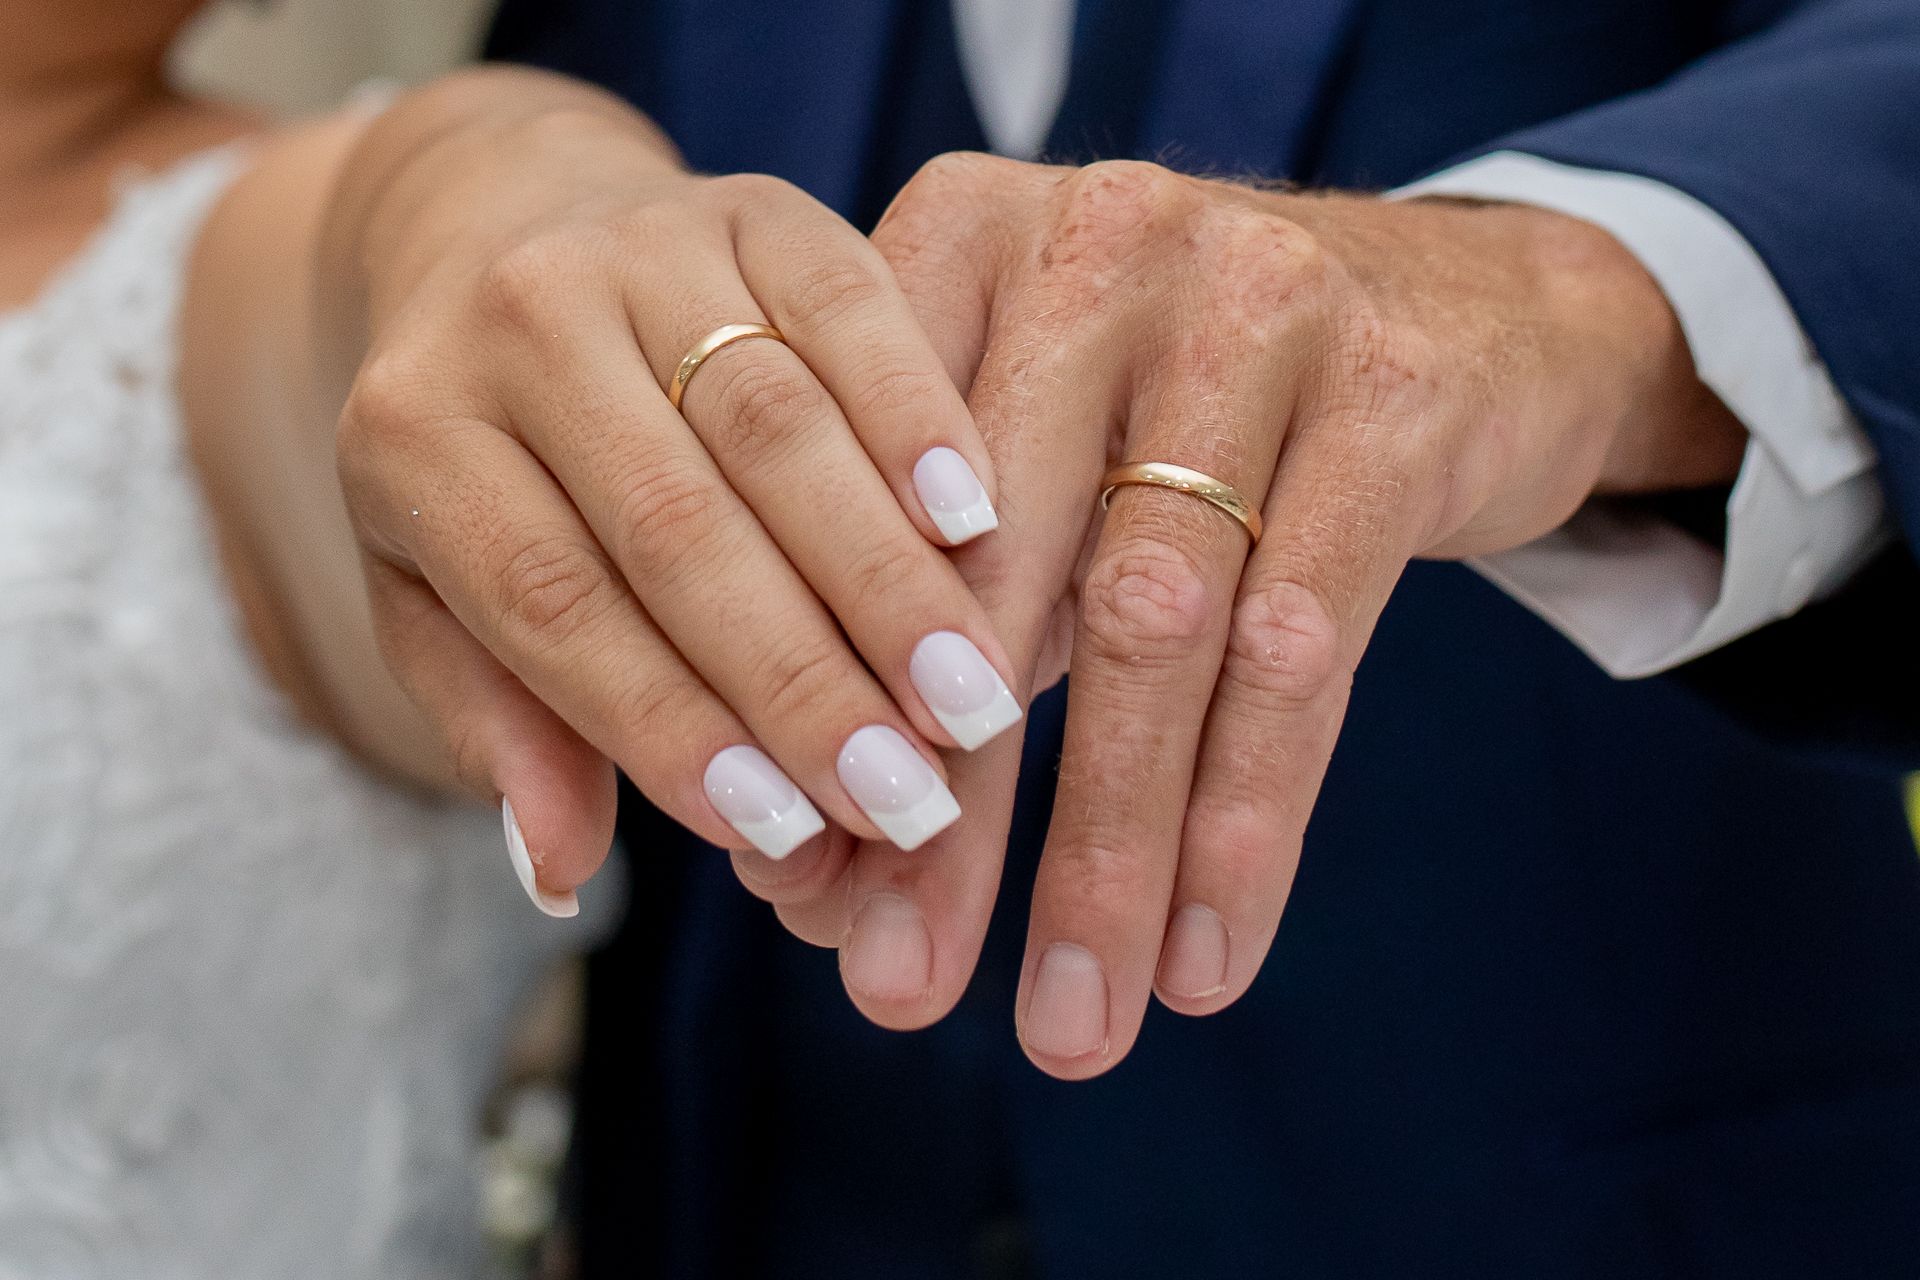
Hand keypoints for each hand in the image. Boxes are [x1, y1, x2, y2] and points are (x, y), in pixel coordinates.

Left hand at [324, 75, 1025, 910]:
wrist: (513, 229)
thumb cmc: (494, 462)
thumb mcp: (444, 593)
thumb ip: (503, 724)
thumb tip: (556, 873)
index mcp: (411, 433)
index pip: (549, 605)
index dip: (666, 726)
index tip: (781, 833)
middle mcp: (514, 320)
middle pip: (674, 524)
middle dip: (800, 676)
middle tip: (907, 795)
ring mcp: (641, 244)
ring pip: (774, 428)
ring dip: (882, 579)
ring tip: (967, 703)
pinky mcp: (756, 204)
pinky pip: (853, 310)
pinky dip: (920, 419)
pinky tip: (981, 526)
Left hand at [747, 153, 1742, 1074]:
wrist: (1467, 311)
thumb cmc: (1192, 412)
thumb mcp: (1045, 469)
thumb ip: (924, 629)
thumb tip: (808, 885)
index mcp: (959, 239)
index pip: (862, 508)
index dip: (827, 714)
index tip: (810, 901)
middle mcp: (1094, 246)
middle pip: (995, 576)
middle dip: (948, 815)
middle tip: (898, 993)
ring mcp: (1253, 307)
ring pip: (1151, 625)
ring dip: (1105, 853)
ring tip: (1074, 1026)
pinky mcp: (1391, 395)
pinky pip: (1304, 644)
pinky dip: (1246, 818)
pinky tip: (1209, 954)